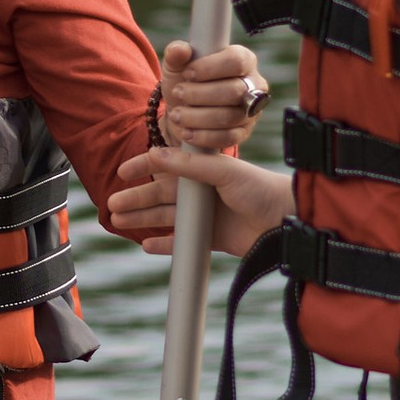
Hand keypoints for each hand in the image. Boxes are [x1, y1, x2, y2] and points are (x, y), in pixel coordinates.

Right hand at [107, 143, 292, 259]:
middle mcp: (203, 191)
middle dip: (136, 198)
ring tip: (119, 222)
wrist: (287, 221)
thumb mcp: (225, 171)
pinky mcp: (212, 239)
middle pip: (161, 194)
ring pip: (166, 217)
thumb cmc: (261, 189)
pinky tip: (146, 244)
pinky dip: (164, 244)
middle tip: (112, 205)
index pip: (168, 165)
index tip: (123, 172)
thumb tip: (156, 155)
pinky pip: (181, 242)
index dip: (145, 167)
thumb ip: (191, 165)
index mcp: (205, 169)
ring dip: (143, 218)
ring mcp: (206, 215)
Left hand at [155, 38, 270, 153]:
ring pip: (230, 116)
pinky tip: (186, 132)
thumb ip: (176, 54)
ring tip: (177, 115)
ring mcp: (251, 110)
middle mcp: (254, 84)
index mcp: (243, 60)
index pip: (237, 60)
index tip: (187, 73)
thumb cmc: (185, 81)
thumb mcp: (177, 65)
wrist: (183, 111)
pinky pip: (228, 137)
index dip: (211, 68)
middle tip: (178, 94)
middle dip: (200, 94)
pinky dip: (203, 136)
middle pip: (235, 91)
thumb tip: (179, 50)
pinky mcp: (244, 132)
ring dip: (197, 117)